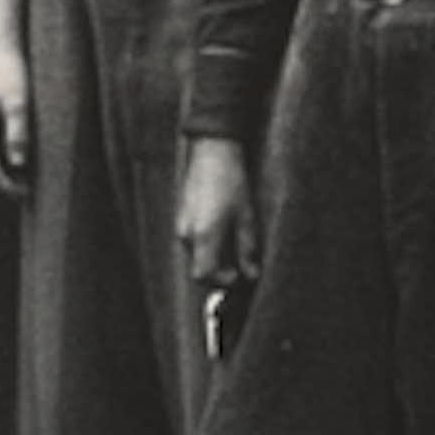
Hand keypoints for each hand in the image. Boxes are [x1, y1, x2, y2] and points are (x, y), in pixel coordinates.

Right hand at [0, 43, 32, 197]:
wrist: (1, 49)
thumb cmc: (12, 74)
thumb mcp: (20, 103)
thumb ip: (18, 133)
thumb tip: (18, 164)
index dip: (4, 186)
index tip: (25, 195)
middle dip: (3, 184)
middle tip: (27, 194)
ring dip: (2, 174)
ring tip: (26, 182)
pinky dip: (0, 161)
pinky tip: (18, 162)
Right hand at [178, 137, 259, 284]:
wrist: (212, 151)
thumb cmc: (231, 182)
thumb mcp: (247, 218)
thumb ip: (247, 250)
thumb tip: (251, 275)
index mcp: (203, 236)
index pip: (202, 276)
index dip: (221, 282)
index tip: (238, 275)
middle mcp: (187, 233)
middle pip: (198, 266)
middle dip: (219, 271)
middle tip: (241, 264)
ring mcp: (182, 223)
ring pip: (195, 254)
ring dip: (213, 257)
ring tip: (234, 243)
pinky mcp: (182, 214)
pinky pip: (192, 240)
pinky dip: (206, 244)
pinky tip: (223, 228)